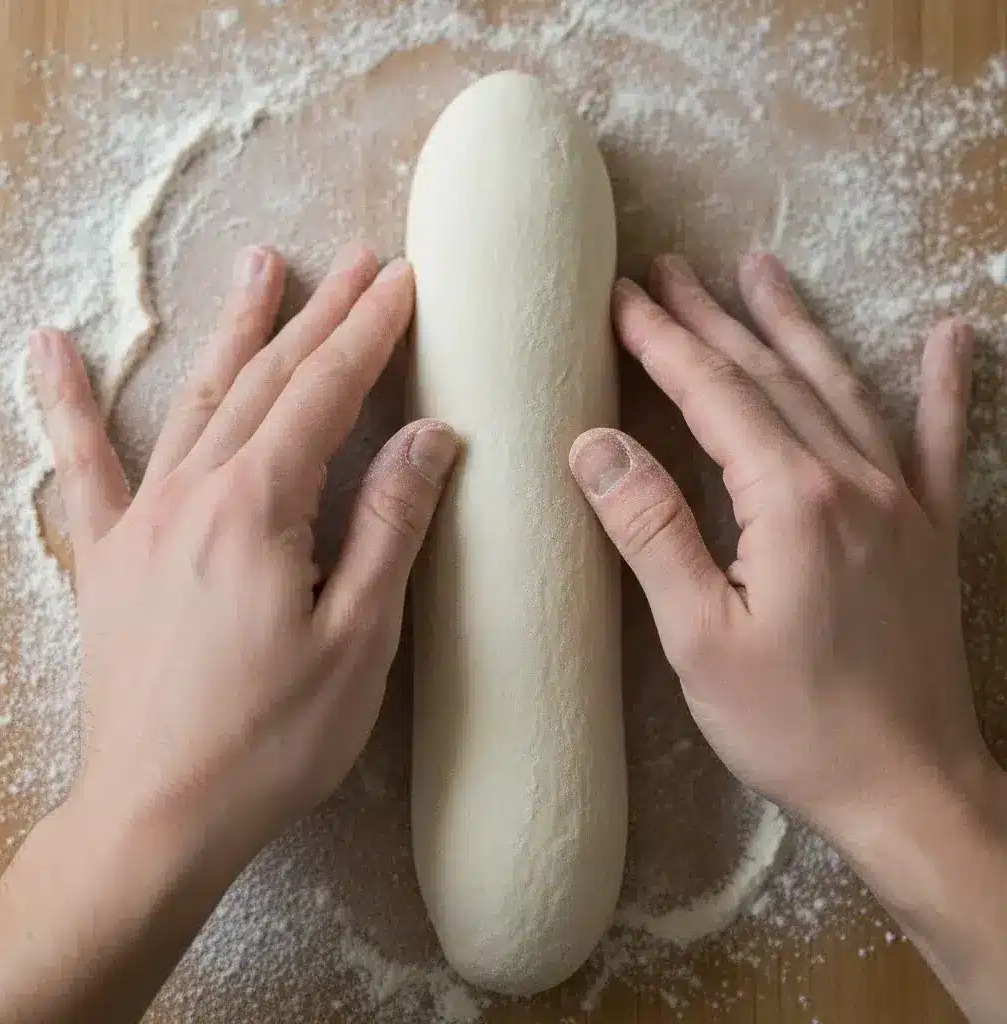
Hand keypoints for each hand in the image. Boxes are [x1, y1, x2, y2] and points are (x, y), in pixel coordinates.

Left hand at [31, 242, 457, 869]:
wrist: (157, 814)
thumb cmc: (272, 737)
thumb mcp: (359, 637)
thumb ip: (389, 525)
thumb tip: (428, 435)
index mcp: (259, 509)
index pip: (325, 393)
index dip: (368, 332)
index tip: (402, 282)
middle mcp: (193, 494)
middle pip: (266, 381)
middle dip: (319, 316)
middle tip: (359, 261)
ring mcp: (141, 520)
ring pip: (197, 401)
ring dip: (235, 330)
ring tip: (260, 266)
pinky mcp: (107, 556)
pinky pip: (84, 465)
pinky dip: (66, 402)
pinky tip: (47, 347)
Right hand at [569, 252, 993, 838]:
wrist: (911, 789)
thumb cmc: (794, 724)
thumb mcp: (699, 637)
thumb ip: (651, 530)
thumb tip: (595, 445)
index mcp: (791, 499)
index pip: (714, 393)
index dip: (664, 341)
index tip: (622, 298)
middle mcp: (853, 479)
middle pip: (770, 375)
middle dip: (712, 318)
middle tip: (668, 269)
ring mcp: (902, 500)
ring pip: (837, 387)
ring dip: (792, 325)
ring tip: (759, 269)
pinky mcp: (930, 530)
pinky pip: (939, 440)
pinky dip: (941, 385)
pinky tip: (948, 335)